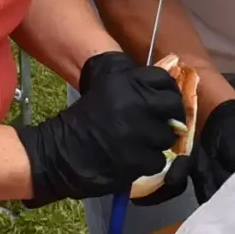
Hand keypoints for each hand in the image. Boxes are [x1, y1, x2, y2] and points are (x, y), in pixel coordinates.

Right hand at [15, 52, 186, 203]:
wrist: (61, 152)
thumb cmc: (84, 116)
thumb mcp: (102, 82)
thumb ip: (129, 75)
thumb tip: (159, 72)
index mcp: (128, 83)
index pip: (165, 81)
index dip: (168, 91)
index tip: (164, 100)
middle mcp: (137, 105)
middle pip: (173, 106)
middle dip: (171, 115)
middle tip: (162, 122)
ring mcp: (139, 134)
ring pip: (167, 136)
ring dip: (159, 140)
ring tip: (144, 141)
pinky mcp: (138, 160)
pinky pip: (158, 160)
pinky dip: (149, 161)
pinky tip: (136, 158)